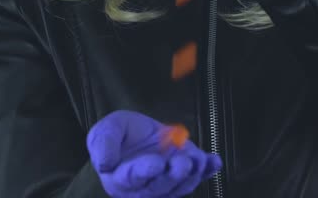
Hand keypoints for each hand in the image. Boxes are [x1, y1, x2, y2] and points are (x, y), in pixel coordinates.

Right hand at [87, 110, 222, 197]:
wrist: (135, 135)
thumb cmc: (117, 135)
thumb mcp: (105, 130)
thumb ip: (103, 144)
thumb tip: (104, 165)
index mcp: (121, 179)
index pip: (134, 178)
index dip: (146, 171)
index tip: (156, 163)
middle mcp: (144, 187)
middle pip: (161, 185)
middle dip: (174, 174)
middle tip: (182, 162)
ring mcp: (167, 182)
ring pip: (181, 184)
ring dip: (192, 173)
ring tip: (198, 158)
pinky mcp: (184, 175)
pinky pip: (198, 176)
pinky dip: (207, 169)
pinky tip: (213, 161)